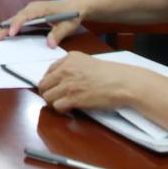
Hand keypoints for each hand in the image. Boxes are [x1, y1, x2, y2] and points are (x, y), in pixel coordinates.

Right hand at [0, 0, 83, 45]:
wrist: (74, 6)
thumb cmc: (71, 14)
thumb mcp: (68, 25)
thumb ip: (58, 34)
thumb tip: (50, 44)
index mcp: (41, 8)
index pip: (26, 16)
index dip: (17, 24)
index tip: (11, 33)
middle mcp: (32, 8)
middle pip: (16, 18)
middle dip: (4, 26)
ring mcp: (30, 11)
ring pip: (14, 18)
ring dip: (4, 26)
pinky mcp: (30, 15)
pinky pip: (17, 20)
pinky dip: (9, 25)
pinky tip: (1, 30)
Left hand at [34, 50, 153, 115]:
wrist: (124, 83)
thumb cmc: (111, 74)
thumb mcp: (88, 61)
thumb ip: (73, 66)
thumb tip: (63, 78)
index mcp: (69, 58)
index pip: (48, 71)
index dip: (51, 82)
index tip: (55, 88)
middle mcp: (65, 69)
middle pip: (43, 84)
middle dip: (48, 92)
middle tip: (56, 98)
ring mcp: (68, 84)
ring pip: (47, 96)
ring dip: (53, 102)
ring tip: (62, 104)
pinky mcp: (73, 98)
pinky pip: (56, 106)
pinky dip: (60, 110)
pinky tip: (68, 109)